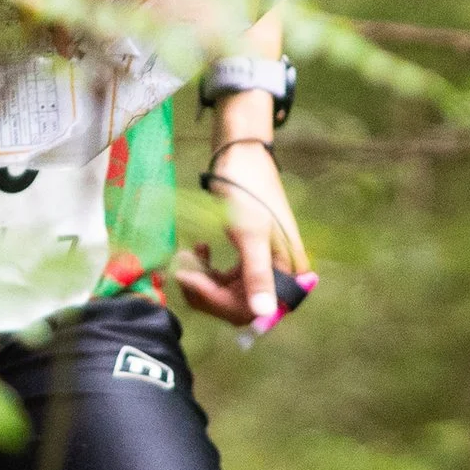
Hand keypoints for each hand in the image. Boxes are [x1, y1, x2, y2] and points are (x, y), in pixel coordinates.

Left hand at [170, 137, 312, 337]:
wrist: (242, 156)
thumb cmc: (249, 191)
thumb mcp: (251, 235)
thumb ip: (258, 276)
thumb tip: (264, 314)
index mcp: (288, 273)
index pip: (253, 309)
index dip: (218, 301)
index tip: (189, 279)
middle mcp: (279, 274)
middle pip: (238, 305)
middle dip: (206, 290)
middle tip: (181, 267)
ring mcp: (262, 265)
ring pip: (227, 293)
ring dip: (203, 278)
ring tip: (185, 256)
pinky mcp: (247, 256)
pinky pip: (225, 278)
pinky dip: (208, 269)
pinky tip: (197, 249)